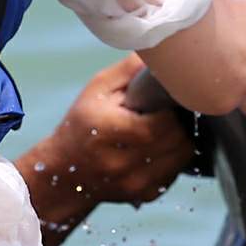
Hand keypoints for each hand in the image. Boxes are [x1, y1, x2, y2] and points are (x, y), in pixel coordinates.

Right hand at [16, 54, 200, 241]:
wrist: (63, 171)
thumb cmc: (81, 124)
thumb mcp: (97, 89)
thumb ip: (130, 70)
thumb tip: (163, 50)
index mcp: (109, 131)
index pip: (163, 123)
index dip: (171, 109)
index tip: (165, 101)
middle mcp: (123, 162)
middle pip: (177, 140)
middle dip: (179, 123)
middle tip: (168, 112)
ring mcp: (135, 183)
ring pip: (182, 157)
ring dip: (180, 140)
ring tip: (165, 128)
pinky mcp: (145, 194)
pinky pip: (176, 172)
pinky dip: (173, 158)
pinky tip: (158, 148)